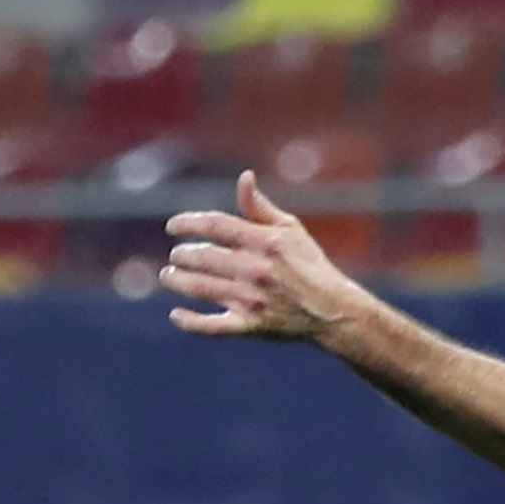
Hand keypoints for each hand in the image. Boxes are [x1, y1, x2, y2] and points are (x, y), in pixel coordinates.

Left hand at [161, 173, 379, 344]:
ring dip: (177, 280)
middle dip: (182, 255)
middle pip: (201, 256)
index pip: (213, 225)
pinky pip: (212, 326)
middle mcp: (255, 269)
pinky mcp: (252, 325)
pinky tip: (176, 315)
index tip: (173, 227)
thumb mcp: (291, 230)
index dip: (187, 223)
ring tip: (170, 275)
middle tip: (177, 256)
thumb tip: (243, 177)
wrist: (335, 310)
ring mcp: (252, 299)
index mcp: (264, 242)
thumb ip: (260, 207)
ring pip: (199, 287)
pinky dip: (190, 322)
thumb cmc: (310, 265)